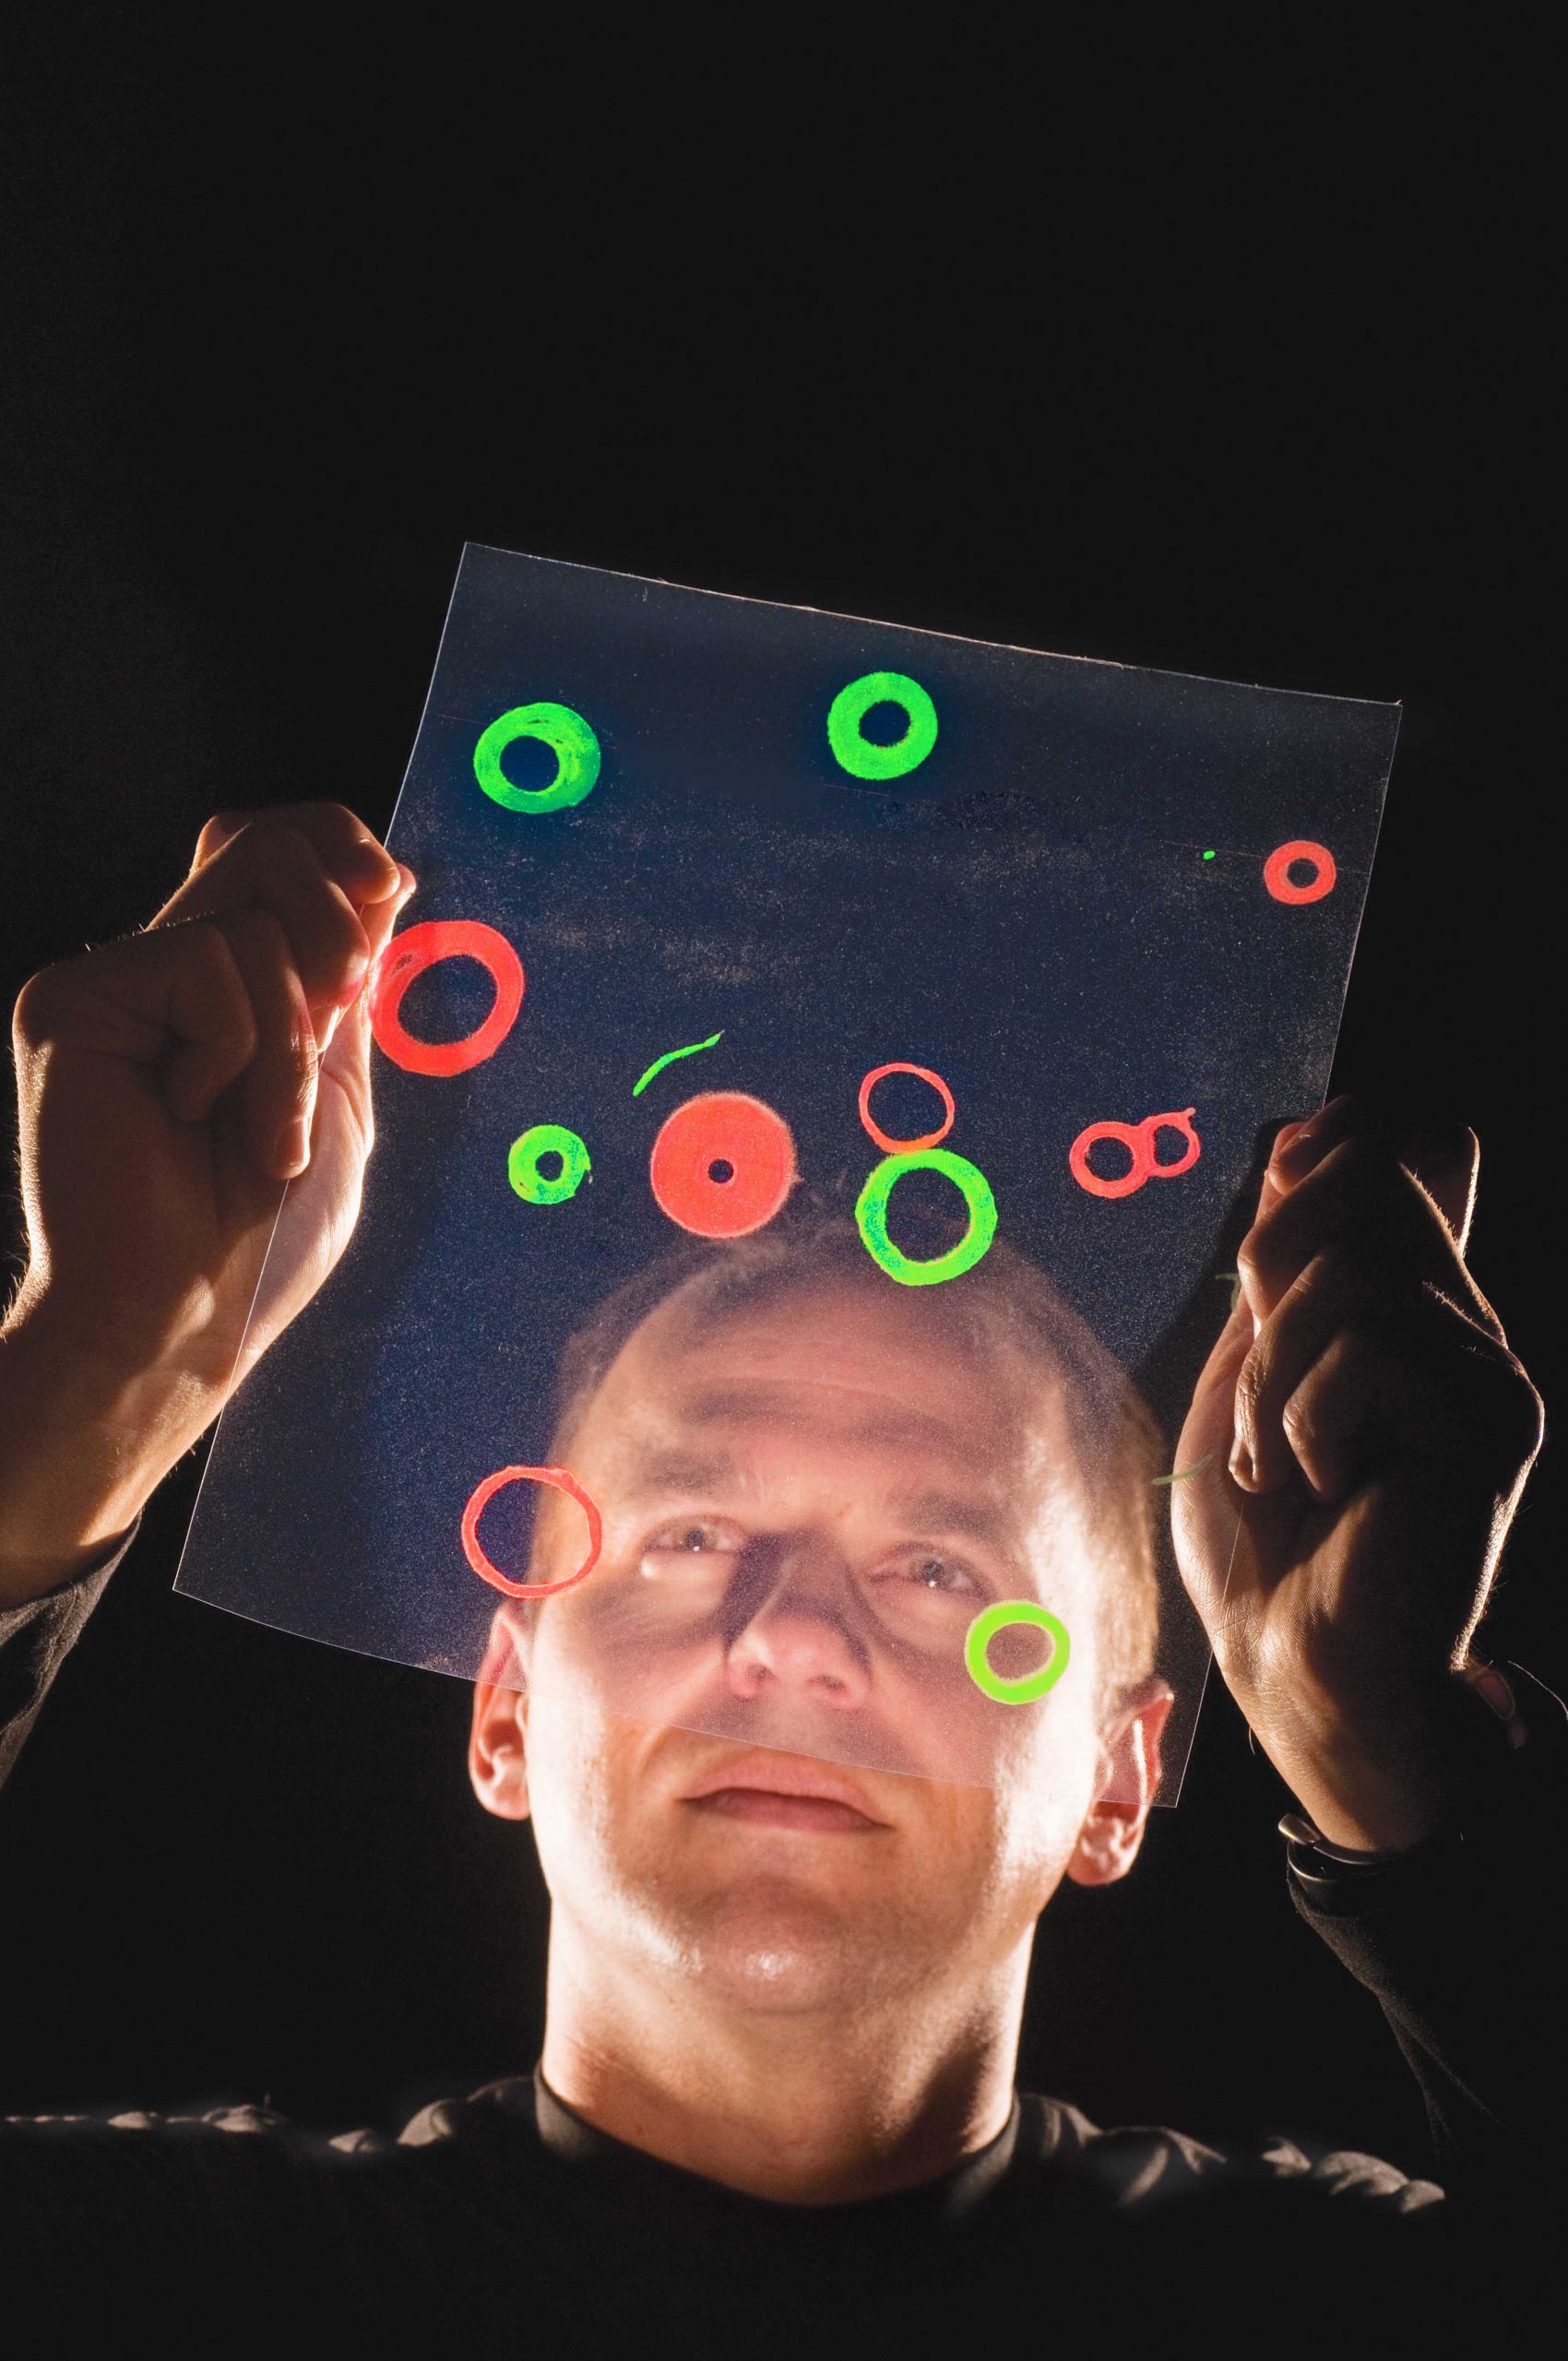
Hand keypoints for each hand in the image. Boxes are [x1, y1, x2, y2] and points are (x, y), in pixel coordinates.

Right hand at [0, 805, 412, 1601]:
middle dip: (337, 936)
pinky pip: (210, 966)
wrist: (188, 1314)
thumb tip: (382, 870)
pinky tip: (190, 1119)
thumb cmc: (264, 1233)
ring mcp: (115, 981)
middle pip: (267, 844)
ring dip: (293, 1045)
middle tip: (329, 1031)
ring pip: (255, 922)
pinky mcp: (71, 999)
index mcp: (230, 982)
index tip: (391, 888)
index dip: (340, 844)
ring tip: (253, 1131)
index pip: (282, 845)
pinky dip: (242, 1055)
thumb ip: (352, 976)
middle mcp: (166, 966)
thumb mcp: (340, 1085)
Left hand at [1171, 1097, 1542, 1849]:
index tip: (1261, 1268)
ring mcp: (1483, 1372)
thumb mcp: (1248, 1369)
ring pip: (1351, 1275)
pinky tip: (1324, 1490)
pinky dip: (1304, 1422)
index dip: (1318, 1162)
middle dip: (1267, 1275)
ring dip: (1270, 1379)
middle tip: (1259, 1401)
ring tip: (1276, 1464)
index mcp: (1405, 1306)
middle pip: (1362, 1180)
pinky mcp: (1489, 1423)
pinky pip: (1368, 1352)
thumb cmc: (1260, 1539)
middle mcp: (1460, 1325)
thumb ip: (1288, 1264)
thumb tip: (1322, 1127)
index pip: (1392, 1149)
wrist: (1294, 1666)